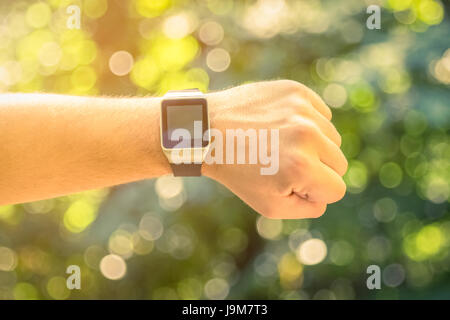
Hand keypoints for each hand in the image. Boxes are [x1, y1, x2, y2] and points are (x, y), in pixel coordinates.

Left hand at [202, 80, 347, 218]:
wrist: (208, 131)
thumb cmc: (237, 171)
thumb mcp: (269, 206)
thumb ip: (308, 208)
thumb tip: (326, 195)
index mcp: (301, 168)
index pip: (337, 189)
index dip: (315, 192)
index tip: (291, 183)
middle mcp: (308, 135)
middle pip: (339, 163)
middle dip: (317, 169)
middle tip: (284, 164)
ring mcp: (303, 109)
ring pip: (332, 137)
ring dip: (314, 145)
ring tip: (280, 144)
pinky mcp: (297, 91)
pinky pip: (322, 113)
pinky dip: (308, 122)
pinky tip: (282, 126)